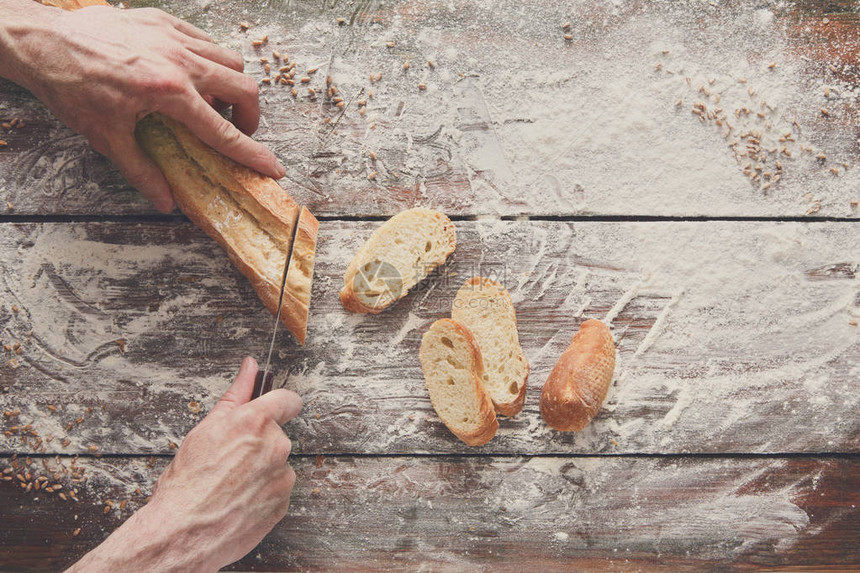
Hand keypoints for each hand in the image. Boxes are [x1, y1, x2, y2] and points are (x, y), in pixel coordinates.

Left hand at [1, 2, 284, 212]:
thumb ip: (142, 171)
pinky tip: (192, 74)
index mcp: (170, 93)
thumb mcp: (107, 137)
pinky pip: (205, 39)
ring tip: (212, 102)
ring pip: (229, 60)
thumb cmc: (71, 87)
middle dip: (250, 115)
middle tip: (237, 129)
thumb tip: (166, 201)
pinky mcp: (163, 20)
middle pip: (243, 87)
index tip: (273, 168)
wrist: (42, 42)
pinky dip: (209, 60)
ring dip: (231, 85)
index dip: (252, 154)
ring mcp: (173, 36)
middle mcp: (180, 62)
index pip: (224, 132)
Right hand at [67, 357, 301, 571]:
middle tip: (229, 461)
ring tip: (230, 485)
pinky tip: (237, 501)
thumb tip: (250, 367)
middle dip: (259, 444)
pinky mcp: (282, 503)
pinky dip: (262, 495)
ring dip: (261, 472)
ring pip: (277, 465)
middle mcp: (276, 446)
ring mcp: (282, 476)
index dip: (281, 404)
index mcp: (256, 422)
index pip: (288, 400)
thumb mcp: (206, 429)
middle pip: (277, 436)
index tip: (276, 409)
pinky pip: (276, 491)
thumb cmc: (187, 482)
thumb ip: (236, 394)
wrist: (182, 530)